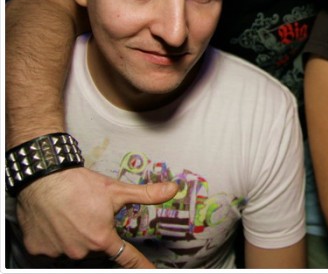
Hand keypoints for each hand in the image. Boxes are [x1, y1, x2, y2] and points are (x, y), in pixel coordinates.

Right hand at [16, 167, 177, 267]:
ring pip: (73, 248)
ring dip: (74, 236)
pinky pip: (51, 248)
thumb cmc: (80, 185)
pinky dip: (54, 237)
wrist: (43, 178)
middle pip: (95, 247)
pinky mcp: (38, 250)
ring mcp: (58, 252)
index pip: (126, 257)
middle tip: (88, 214)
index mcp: (102, 239)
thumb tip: (174, 189)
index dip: (139, 265)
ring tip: (70, 214)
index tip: (150, 271)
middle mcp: (81, 250)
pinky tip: (54, 220)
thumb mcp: (117, 190)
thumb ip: (146, 194)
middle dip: (95, 234)